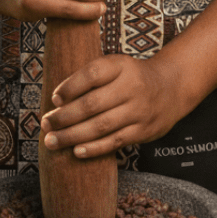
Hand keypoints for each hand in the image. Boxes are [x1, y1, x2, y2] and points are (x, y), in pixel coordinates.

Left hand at [39, 53, 184, 158]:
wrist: (171, 87)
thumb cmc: (132, 77)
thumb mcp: (116, 65)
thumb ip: (92, 77)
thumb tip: (58, 101)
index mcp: (121, 66)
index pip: (92, 73)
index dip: (70, 86)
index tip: (54, 99)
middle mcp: (131, 87)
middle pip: (92, 104)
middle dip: (64, 117)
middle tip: (45, 124)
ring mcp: (138, 110)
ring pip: (101, 126)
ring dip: (73, 136)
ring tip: (52, 141)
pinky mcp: (143, 130)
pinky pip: (115, 141)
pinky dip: (94, 148)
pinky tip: (77, 151)